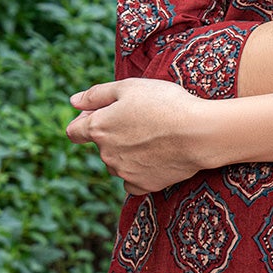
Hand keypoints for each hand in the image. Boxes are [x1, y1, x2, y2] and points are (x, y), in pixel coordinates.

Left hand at [66, 78, 210, 193]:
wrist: (198, 133)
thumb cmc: (164, 104)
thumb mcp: (128, 87)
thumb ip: (96, 95)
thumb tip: (73, 101)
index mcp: (98, 128)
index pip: (75, 131)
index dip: (86, 120)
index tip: (104, 114)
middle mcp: (105, 154)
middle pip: (100, 145)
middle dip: (113, 133)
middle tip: (141, 119)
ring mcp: (123, 173)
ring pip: (117, 162)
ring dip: (126, 152)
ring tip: (154, 136)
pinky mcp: (142, 185)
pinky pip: (132, 180)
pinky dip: (139, 170)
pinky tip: (156, 157)